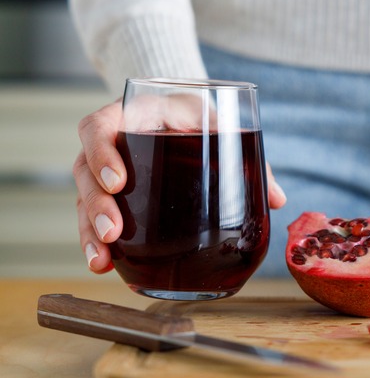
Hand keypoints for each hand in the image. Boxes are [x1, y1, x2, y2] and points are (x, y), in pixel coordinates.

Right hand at [73, 100, 287, 273]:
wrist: (187, 115)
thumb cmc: (201, 118)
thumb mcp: (220, 125)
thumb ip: (248, 160)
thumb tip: (278, 200)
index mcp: (134, 114)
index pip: (99, 127)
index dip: (102, 152)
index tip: (118, 180)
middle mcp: (111, 140)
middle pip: (84, 169)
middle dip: (96, 203)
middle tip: (114, 230)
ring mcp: (105, 168)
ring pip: (84, 197)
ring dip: (90, 228)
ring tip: (103, 255)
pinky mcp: (109, 193)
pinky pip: (92, 214)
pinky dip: (95, 240)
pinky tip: (102, 263)